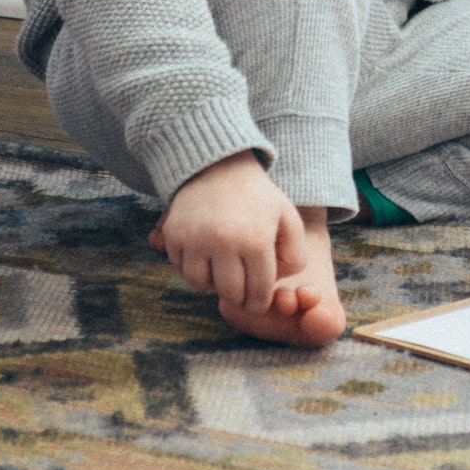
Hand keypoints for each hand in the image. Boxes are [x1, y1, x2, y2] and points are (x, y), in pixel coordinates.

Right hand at [149, 151, 306, 313]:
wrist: (219, 166)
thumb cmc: (258, 198)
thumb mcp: (288, 220)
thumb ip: (295, 256)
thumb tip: (276, 285)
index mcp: (256, 240)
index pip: (258, 293)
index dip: (259, 303)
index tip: (257, 300)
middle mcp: (224, 242)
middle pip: (230, 294)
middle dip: (238, 295)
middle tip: (241, 285)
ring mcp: (195, 239)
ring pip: (201, 285)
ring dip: (213, 282)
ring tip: (223, 266)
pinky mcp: (174, 235)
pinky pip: (181, 269)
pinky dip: (193, 268)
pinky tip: (205, 254)